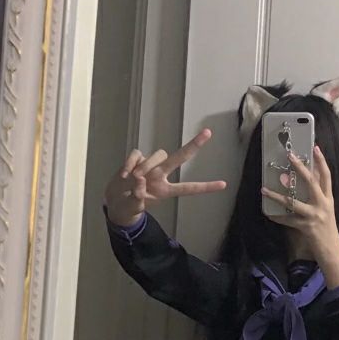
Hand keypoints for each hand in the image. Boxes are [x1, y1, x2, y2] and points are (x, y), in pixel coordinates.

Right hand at [104, 128, 226, 226]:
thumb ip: (136, 196)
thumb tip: (139, 179)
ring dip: (147, 165)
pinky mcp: (137, 158)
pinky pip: (137, 154)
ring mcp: (149, 165)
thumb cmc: (129, 205)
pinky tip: (124, 175)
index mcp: (166, 191)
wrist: (114, 201)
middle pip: (179, 158)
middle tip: (208, 133)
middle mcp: (161, 176)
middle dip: (193, 146)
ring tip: (134, 179)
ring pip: (157, 155)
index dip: (205, 187)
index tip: (224, 184)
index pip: (188, 188)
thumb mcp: (133, 206)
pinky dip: (130, 163)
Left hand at [260, 146, 338, 260]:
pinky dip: (277, 217)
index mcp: (328, 199)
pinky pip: (287, 221)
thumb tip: (304, 183)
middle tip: (290, 156)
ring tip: (264, 189)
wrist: (331, 250)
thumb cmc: (327, 230)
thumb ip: (317, 197)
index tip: (315, 148)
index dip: (321, 161)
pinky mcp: (306, 227)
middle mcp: (322, 205)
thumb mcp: (326, 210)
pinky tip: (268, 213)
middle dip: (301, 168)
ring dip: (277, 196)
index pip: (326, 176)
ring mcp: (314, 216)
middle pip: (312, 182)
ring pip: (293, 202)